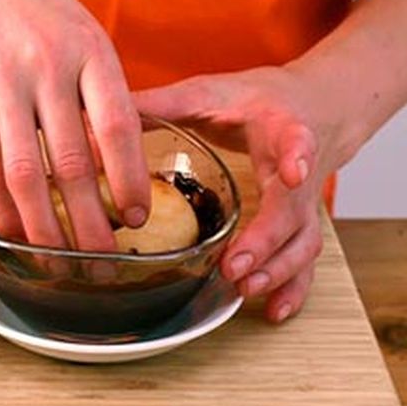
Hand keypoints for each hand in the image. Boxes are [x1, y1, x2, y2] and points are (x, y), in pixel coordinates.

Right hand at [0, 0, 149, 249]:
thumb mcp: (79, 24)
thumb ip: (97, 82)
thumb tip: (115, 151)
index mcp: (90, 48)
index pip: (117, 127)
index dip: (126, 180)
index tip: (135, 216)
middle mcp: (47, 66)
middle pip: (72, 161)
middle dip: (89, 220)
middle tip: (101, 258)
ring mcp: (1, 81)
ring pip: (24, 172)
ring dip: (43, 224)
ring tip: (57, 257)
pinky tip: (11, 226)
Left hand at [134, 65, 354, 322]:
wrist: (312, 106)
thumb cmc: (253, 101)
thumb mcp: (206, 94)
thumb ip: (157, 105)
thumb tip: (94, 120)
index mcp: (278, 127)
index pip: (294, 139)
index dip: (297, 155)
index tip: (294, 171)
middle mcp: (300, 169)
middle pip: (294, 208)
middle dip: (267, 238)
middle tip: (234, 264)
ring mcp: (305, 202)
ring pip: (303, 240)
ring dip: (276, 269)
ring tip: (242, 288)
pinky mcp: (302, 224)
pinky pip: (304, 261)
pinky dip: (292, 288)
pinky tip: (272, 311)